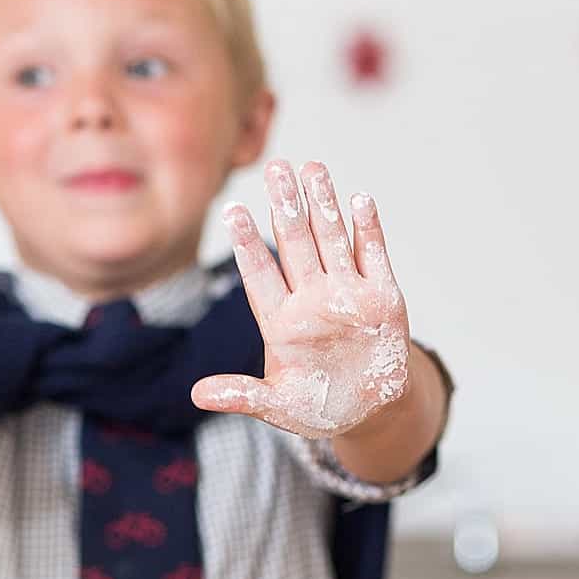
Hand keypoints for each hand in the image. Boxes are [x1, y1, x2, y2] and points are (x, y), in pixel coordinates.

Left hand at [194, 161, 411, 441]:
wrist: (372, 410)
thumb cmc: (319, 406)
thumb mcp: (279, 406)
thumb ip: (242, 395)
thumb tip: (196, 394)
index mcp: (282, 322)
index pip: (261, 275)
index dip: (248, 244)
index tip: (233, 211)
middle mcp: (312, 298)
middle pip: (296, 244)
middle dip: (286, 206)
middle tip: (276, 168)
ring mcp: (348, 293)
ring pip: (332, 239)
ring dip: (324, 204)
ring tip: (313, 168)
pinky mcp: (382, 297)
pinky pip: (374, 256)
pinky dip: (368, 229)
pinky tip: (359, 200)